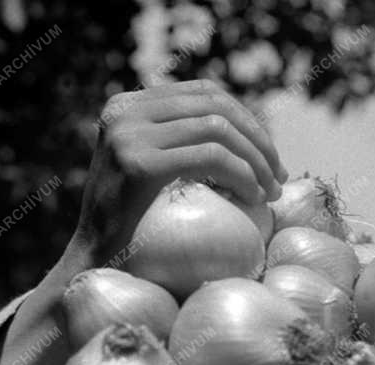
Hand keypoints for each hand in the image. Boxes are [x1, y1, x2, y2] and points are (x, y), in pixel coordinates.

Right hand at [0, 79, 286, 364]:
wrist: (95, 260)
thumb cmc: (133, 230)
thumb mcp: (151, 174)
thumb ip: (180, 146)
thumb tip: (244, 141)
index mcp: (128, 106)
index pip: (204, 94)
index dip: (246, 120)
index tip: (269, 157)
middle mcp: (125, 111)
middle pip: (215, 107)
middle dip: (258, 140)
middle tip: (279, 176)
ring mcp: (129, 134)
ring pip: (218, 129)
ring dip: (256, 160)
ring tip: (271, 193)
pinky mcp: (139, 162)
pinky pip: (210, 158)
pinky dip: (242, 175)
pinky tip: (254, 198)